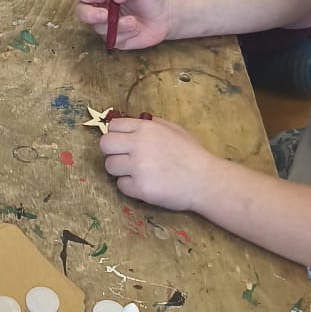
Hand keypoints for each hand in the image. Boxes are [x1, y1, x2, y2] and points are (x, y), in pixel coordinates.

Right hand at [73, 0, 170, 50]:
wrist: (164, 15)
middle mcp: (99, 7)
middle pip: (80, 11)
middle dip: (90, 15)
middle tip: (105, 15)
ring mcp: (104, 24)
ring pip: (97, 28)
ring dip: (116, 25)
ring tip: (133, 21)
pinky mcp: (113, 38)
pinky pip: (111, 39)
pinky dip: (124, 34)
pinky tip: (135, 28)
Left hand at [99, 116, 214, 209]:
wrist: (205, 180)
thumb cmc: (192, 154)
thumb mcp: (173, 129)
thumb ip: (152, 124)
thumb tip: (133, 123)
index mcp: (146, 128)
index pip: (113, 126)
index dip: (117, 135)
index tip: (124, 143)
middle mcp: (138, 144)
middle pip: (105, 145)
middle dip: (112, 152)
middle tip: (125, 159)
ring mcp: (138, 167)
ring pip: (110, 166)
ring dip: (120, 170)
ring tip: (137, 173)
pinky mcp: (139, 188)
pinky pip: (121, 185)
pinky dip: (130, 186)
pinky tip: (144, 184)